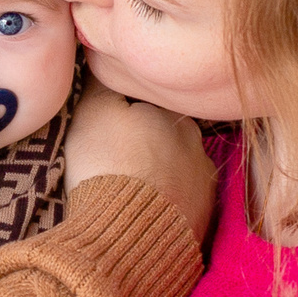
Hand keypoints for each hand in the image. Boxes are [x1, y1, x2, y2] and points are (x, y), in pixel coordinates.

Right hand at [63, 83, 213, 242]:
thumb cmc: (106, 166)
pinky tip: (143, 215)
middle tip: (115, 164)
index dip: (126, 119)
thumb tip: (105, 62)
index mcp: (174, 116)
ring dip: (159, 180)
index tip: (107, 134)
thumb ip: (102, 83)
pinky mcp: (202, 223)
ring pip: (178, 174)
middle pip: (168, 141)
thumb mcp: (93, 112)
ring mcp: (204, 188)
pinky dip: (166, 207)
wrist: (125, 235)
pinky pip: (182, 207)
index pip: (150, 108)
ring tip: (128, 194)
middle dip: (147, 149)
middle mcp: (198, 148)